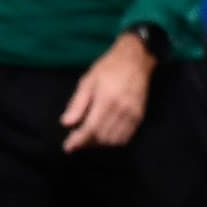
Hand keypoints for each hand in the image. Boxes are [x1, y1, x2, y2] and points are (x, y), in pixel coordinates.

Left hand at [60, 33, 156, 151]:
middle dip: (87, 142)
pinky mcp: (139, 116)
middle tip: (77, 139)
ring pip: (113, 140)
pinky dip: (113, 141)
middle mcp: (121, 109)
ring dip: (100, 143)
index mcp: (106, 99)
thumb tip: (66, 123)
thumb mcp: (88, 81)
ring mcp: (133, 114)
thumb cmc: (108, 67)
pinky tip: (105, 134)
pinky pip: (125, 137)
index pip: (91, 128)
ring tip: (90, 137)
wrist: (136, 59)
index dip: (78, 141)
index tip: (68, 147)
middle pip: (102, 137)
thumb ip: (77, 103)